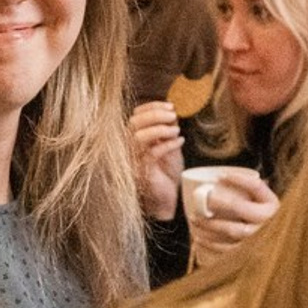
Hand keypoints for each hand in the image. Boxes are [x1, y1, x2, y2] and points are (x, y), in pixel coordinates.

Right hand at [128, 100, 183, 220]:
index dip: (152, 107)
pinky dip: (168, 144)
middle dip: (156, 115)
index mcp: (132, 139)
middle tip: (173, 116)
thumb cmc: (166, 174)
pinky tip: (179, 142)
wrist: (166, 200)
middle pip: (134, 123)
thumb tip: (172, 113)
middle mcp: (127, 148)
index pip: (135, 115)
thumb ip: (166, 131)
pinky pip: (152, 153)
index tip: (170, 106)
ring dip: (160, 129)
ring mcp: (132, 161)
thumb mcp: (168, 147)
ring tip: (176, 131)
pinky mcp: (141, 172)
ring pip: (139, 137)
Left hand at [187, 170, 278, 268]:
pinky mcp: (247, 254)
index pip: (256, 187)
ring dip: (209, 224)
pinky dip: (210, 244)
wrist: (268, 246)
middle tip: (203, 198)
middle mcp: (268, 222)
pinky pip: (227, 250)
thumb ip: (247, 192)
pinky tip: (198, 238)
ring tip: (194, 219)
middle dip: (218, 202)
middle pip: (240, 208)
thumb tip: (217, 180)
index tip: (220, 176)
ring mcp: (258, 240)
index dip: (239, 179)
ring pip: (231, 230)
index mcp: (272, 205)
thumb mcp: (259, 202)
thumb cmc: (258, 217)